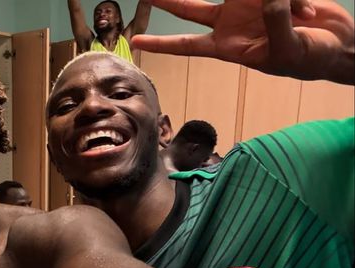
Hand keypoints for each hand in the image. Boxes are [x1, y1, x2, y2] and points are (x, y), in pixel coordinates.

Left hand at [132, 0, 354, 84]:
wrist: (337, 43)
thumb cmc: (309, 59)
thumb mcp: (289, 51)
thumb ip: (275, 25)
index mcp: (228, 47)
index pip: (187, 45)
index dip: (162, 43)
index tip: (136, 41)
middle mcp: (230, 23)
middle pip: (190, 9)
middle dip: (168, 0)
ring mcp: (246, 5)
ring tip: (299, 13)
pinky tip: (308, 8)